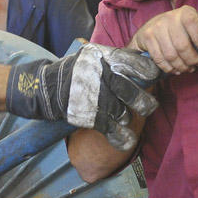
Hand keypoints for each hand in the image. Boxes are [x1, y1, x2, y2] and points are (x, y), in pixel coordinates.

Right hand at [5, 44, 159, 150]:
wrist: (44, 88)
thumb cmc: (75, 72)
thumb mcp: (93, 57)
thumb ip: (117, 61)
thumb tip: (148, 67)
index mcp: (105, 57)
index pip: (137, 64)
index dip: (149, 73)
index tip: (152, 79)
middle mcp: (102, 75)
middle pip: (134, 92)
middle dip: (145, 103)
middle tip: (148, 106)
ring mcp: (96, 96)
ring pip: (124, 113)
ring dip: (125, 118)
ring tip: (120, 117)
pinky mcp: (88, 116)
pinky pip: (112, 130)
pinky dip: (121, 138)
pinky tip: (126, 140)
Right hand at [129, 5, 197, 74]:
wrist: (152, 27)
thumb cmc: (181, 31)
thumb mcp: (196, 32)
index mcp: (185, 13)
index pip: (192, 22)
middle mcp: (169, 17)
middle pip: (182, 44)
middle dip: (192, 59)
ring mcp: (156, 27)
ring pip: (170, 54)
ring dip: (181, 66)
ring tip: (188, 68)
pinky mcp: (147, 37)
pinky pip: (159, 58)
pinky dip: (169, 68)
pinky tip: (175, 69)